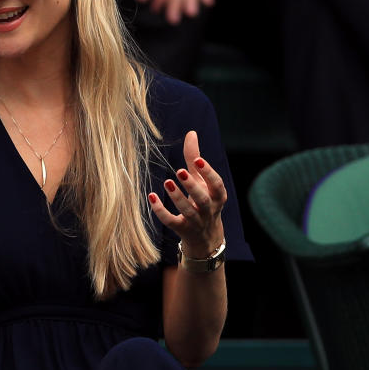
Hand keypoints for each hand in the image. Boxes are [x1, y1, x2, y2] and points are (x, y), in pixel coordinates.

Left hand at [147, 130, 226, 257]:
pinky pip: (171, 221)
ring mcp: (196, 222)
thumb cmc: (203, 200)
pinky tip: (151, 197)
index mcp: (217, 196)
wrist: (205, 237)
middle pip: (203, 199)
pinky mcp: (182, 230)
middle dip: (192, 186)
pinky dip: (161, 211)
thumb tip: (191, 132)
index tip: (198, 160)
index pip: (216, 184)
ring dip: (177, 198)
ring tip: (167, 182)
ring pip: (187, 211)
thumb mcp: (202, 180)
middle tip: (180, 171)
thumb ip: (195, 158)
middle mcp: (209, 210)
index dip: (208, 173)